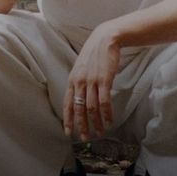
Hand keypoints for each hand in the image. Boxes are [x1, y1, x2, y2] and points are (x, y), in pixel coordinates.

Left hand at [63, 24, 119, 140]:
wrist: (105, 38)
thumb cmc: (93, 53)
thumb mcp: (80, 66)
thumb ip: (78, 81)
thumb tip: (77, 98)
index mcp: (72, 79)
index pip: (67, 103)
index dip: (68, 119)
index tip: (69, 132)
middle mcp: (80, 81)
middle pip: (79, 109)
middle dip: (82, 125)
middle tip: (85, 137)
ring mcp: (92, 81)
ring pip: (92, 108)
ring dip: (96, 122)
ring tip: (100, 131)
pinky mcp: (104, 80)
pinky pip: (104, 101)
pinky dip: (107, 113)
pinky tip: (109, 120)